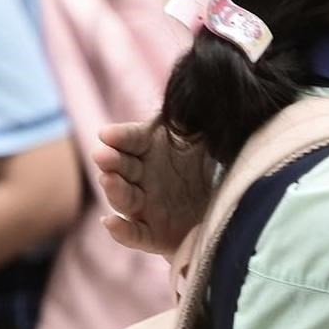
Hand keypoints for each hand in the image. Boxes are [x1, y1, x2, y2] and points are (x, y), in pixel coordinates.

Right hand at [92, 121, 215, 256]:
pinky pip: (134, 235)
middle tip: (103, 154)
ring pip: (124, 198)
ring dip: (114, 189)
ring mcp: (145, 207)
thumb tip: (195, 92)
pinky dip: (121, 231)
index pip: (132, 140)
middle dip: (111, 161)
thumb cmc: (209, 166)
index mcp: (151, 151)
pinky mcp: (152, 235)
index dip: (120, 137)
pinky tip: (110, 222)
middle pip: (121, 168)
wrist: (225, 206)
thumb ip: (196, 121)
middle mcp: (142, 178)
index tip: (108, 134)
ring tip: (108, 179)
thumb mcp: (208, 140)